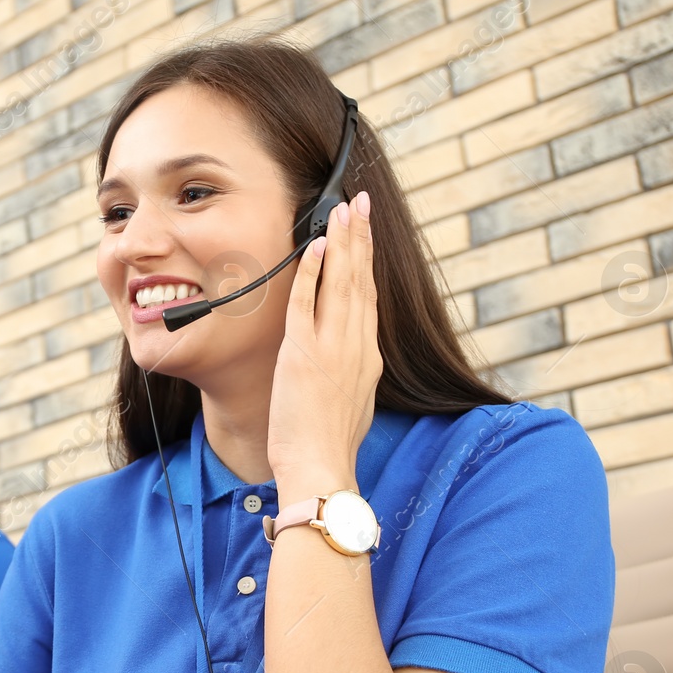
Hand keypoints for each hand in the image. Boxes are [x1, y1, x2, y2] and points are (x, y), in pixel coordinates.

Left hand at [268, 192, 379, 496]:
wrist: (321, 468)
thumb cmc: (329, 446)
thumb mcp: (353, 402)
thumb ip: (351, 373)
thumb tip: (350, 360)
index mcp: (368, 357)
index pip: (368, 299)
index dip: (367, 263)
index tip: (364, 233)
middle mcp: (357, 346)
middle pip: (361, 281)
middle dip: (360, 239)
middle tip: (360, 203)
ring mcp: (332, 348)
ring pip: (341, 284)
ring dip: (343, 244)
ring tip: (343, 211)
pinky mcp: (303, 355)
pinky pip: (308, 305)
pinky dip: (313, 273)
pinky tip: (316, 247)